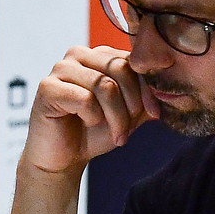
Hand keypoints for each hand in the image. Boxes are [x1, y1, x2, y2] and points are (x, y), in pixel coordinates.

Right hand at [22, 46, 153, 175]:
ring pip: (104, 85)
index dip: (147, 88)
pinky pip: (84, 99)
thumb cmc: (94, 132)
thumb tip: (167, 90)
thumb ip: (145, 98)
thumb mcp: (128, 113)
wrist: (64, 158)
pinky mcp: (47, 87)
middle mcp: (78, 55)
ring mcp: (60, 69)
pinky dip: (93, 117)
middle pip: (120, 69)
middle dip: (132, 104)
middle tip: (129, 130)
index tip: (155, 114)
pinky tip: (87, 124)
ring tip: (116, 135)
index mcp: (99, 54)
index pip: (132, 60)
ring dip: (116, 117)